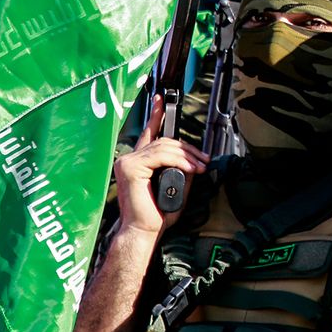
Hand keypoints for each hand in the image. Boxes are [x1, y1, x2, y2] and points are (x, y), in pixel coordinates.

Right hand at [114, 95, 208, 235]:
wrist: (145, 231)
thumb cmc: (157, 214)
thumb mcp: (177, 187)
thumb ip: (182, 170)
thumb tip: (194, 160)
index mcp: (139, 161)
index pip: (149, 133)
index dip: (155, 114)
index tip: (161, 100)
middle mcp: (130, 158)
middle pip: (164, 141)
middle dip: (188, 148)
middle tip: (204, 160)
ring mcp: (127, 162)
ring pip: (164, 147)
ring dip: (187, 156)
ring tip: (200, 167)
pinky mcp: (130, 167)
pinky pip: (160, 156)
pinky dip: (179, 161)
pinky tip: (190, 169)